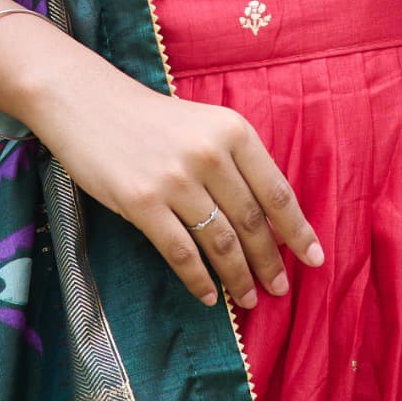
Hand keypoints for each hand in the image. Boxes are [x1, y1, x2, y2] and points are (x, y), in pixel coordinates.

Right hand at [15, 41, 323, 310]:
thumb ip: (234, 162)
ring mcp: (175, 179)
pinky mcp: (142, 202)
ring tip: (249, 299)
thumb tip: (267, 219)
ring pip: (221, 242)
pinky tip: (208, 296)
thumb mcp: (203, 124)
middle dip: (270, 261)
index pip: (276, 191)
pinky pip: (181, 252)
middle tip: (279, 290)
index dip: (297, 230)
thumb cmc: (150, 118)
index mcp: (232, 130)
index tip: (314, 259)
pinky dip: (199, 280)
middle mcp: (209, 154)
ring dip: (238, 277)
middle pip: (252, 221)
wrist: (87, 102)